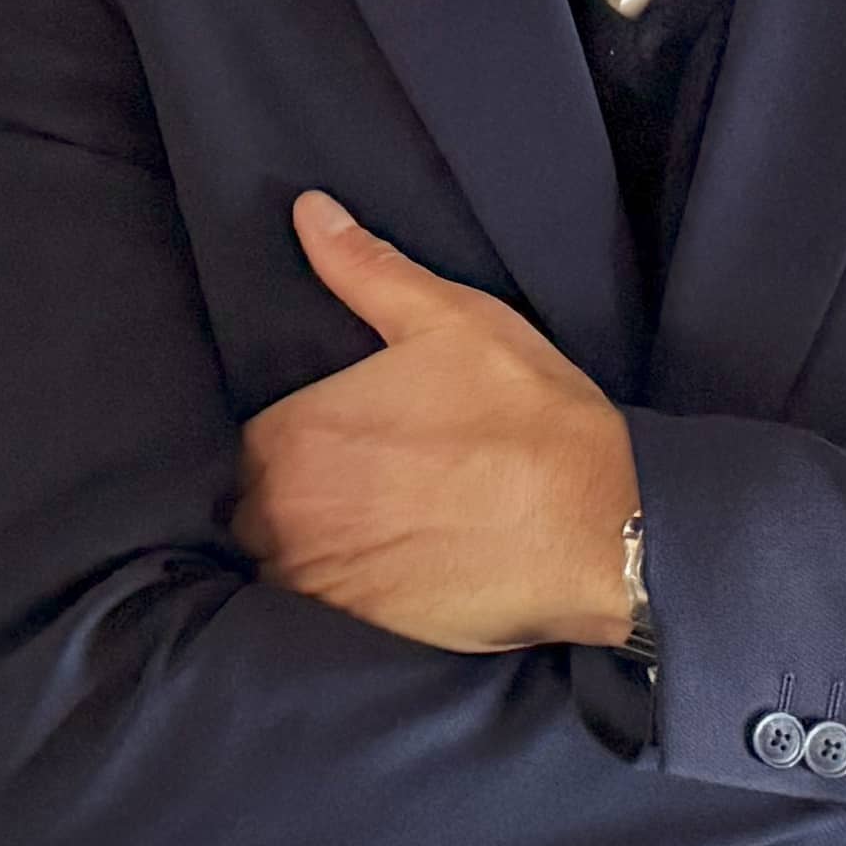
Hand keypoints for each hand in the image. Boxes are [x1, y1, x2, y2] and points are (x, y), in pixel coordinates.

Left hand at [235, 193, 643, 648]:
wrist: (601, 531)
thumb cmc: (529, 420)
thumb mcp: (453, 320)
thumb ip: (367, 269)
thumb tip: (309, 211)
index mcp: (291, 434)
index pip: (244, 440)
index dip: (289, 439)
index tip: (334, 441)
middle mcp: (281, 514)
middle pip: (250, 505)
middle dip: (290, 496)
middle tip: (359, 487)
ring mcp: (312, 581)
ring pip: (276, 562)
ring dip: (307, 550)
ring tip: (369, 535)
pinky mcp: (350, 634)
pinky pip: (311, 615)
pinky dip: (334, 599)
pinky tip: (383, 579)